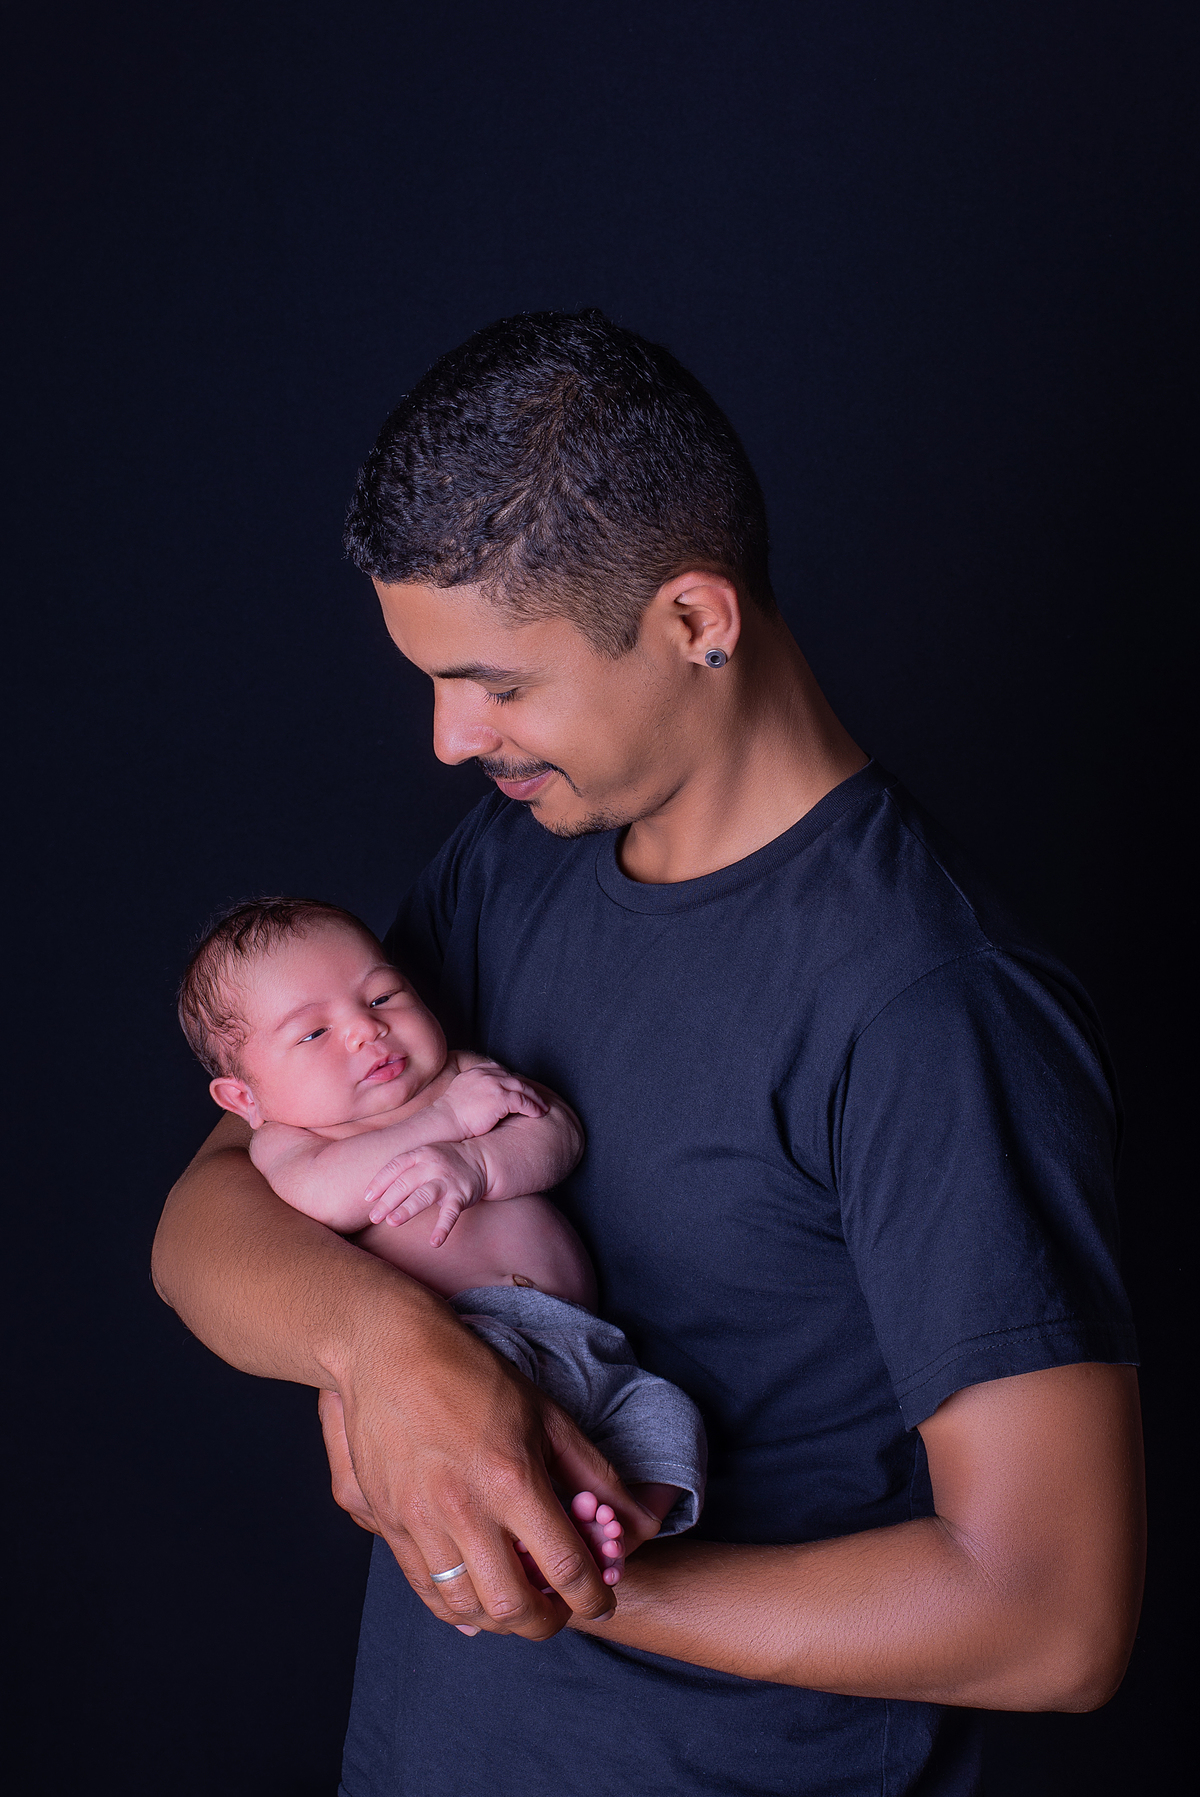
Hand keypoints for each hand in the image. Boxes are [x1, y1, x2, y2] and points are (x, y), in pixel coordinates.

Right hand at [316, 1308, 632, 1641]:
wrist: (391, 1354)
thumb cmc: (474, 1376)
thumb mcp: (547, 1415)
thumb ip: (594, 1475)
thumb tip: (636, 1520)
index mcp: (512, 1480)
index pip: (565, 1567)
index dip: (592, 1597)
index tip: (601, 1602)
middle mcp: (466, 1510)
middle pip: (514, 1606)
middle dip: (547, 1622)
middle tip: (561, 1612)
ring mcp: (422, 1521)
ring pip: (466, 1607)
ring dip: (501, 1621)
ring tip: (520, 1608)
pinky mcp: (391, 1524)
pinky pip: (425, 1588)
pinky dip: (455, 1608)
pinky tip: (475, 1603)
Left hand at [365, 1139, 488, 1242]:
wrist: (481, 1160)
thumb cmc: (444, 1161)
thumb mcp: (424, 1156)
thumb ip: (403, 1170)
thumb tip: (374, 1194)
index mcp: (419, 1155)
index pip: (395, 1167)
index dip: (380, 1182)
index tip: (366, 1198)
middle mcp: (431, 1166)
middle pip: (405, 1183)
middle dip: (388, 1201)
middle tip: (373, 1218)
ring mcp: (446, 1181)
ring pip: (424, 1196)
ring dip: (407, 1209)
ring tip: (392, 1222)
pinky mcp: (460, 1195)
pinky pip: (450, 1213)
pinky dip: (443, 1228)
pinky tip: (435, 1242)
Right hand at [440, 1062, 547, 1138]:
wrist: (446, 1122)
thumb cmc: (451, 1115)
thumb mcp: (461, 1092)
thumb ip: (474, 1088)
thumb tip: (482, 1097)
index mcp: (477, 1071)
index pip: (501, 1071)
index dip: (513, 1081)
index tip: (521, 1089)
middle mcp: (487, 1074)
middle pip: (515, 1079)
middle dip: (528, 1089)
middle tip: (538, 1099)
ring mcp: (494, 1084)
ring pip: (522, 1089)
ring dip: (535, 1099)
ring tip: (542, 1108)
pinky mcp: (501, 1098)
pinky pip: (523, 1101)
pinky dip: (533, 1107)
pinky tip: (537, 1114)